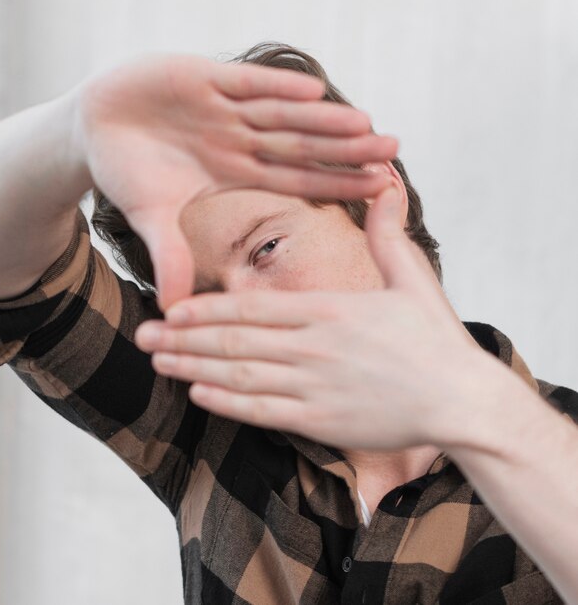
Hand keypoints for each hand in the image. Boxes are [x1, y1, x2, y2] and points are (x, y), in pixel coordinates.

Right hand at [74, 55, 397, 307]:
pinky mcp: (201, 76)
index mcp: (237, 173)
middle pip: (301, 145)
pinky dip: (276, 86)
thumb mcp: (150, 219)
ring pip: (282, 113)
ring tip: (365, 125)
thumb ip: (170, 257)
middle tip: (393, 150)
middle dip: (345, 148)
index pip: (297, 180)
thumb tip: (173, 312)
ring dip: (322, 119)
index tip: (380, 188)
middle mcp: (239, 140)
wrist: (91, 130)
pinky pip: (245, 82)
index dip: (336, 182)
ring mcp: (224, 108)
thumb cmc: (126, 173)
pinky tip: (314, 91)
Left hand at [135, 187, 506, 450]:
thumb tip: (386, 183)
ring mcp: (314, 386)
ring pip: (239, 375)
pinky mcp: (321, 421)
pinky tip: (198, 394)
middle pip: (234, 341)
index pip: (253, 309)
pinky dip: (227, 403)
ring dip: (194, 368)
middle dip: (184, 339)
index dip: (207, 310)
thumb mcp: (413, 277)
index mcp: (329, 310)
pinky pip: (263, 412)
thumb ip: (387, 233)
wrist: (462, 398)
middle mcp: (313, 347)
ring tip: (158, 363)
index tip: (171, 308)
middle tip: (143, 335)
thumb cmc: (435, 339)